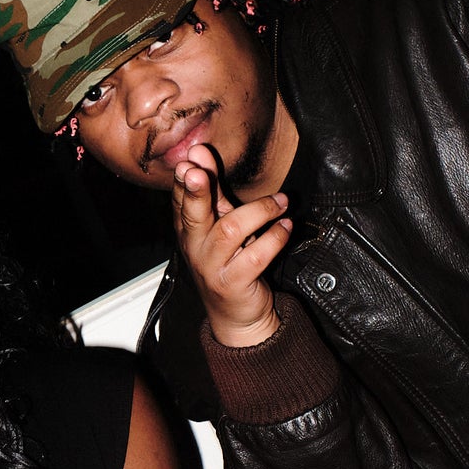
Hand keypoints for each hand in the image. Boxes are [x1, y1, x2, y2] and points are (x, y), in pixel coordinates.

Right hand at [172, 145, 291, 347]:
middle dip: (195, 191)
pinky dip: (276, 237)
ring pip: (231, 230)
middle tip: (198, 172)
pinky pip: (256, 256)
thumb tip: (200, 154)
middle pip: (192, 215)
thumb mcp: (220, 225)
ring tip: (282, 202)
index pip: (181, 199)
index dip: (185, 179)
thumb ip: (214, 193)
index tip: (191, 158)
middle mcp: (195, 247)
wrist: (236, 314)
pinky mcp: (233, 283)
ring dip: (260, 210)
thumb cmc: (229, 262)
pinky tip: (287, 226)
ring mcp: (212, 266)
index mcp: (189, 229)